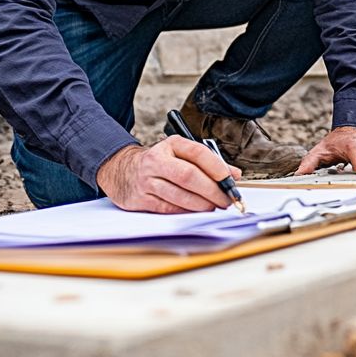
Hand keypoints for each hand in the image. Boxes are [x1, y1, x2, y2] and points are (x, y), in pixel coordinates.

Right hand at [96, 136, 242, 212]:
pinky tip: (196, 211)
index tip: (230, 179)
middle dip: (212, 190)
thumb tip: (234, 174)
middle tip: (226, 199)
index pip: (198, 153)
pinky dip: (186, 211)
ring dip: (201, 204)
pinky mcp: (140, 199)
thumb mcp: (182, 154)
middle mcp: (157, 161)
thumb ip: (209, 162)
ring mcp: (147, 181)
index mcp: (171, 145)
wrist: (121, 170)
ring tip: (213, 206)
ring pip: (179, 195)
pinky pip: (168, 208)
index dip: (216, 167)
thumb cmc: (161, 163)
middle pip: (189, 176)